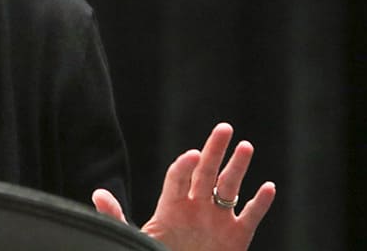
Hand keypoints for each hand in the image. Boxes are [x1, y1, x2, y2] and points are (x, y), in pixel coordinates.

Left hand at [92, 123, 275, 250]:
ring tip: (245, 146)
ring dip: (238, 168)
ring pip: (230, 188)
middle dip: (214, 150)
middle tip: (224, 128)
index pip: (178, 177)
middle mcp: (196, 207)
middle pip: (206, 172)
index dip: (184, 165)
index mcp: (171, 206)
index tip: (192, 155)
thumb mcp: (133, 236)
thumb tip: (98, 194)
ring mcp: (217, 220)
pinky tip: (268, 187)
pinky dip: (260, 203)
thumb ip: (116, 217)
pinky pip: (251, 216)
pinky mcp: (237, 237)